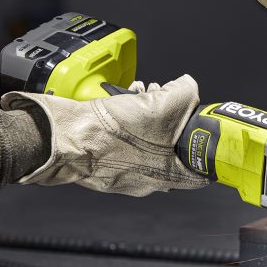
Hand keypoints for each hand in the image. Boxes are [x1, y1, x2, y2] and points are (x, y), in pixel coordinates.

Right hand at [0, 75, 207, 195]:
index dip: (199, 142)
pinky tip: (121, 102)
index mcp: (168, 174)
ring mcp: (125, 176)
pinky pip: (122, 143)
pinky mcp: (105, 166)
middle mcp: (149, 181)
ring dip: (145, 115)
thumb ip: (185, 93)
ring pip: (146, 142)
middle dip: (169, 118)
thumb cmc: (113, 130)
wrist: (66, 138)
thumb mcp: (163, 104)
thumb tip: (187, 86)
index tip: (196, 125)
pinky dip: (124, 122)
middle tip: (161, 98)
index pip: (199, 170)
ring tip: (138, 94)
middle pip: (171, 149)